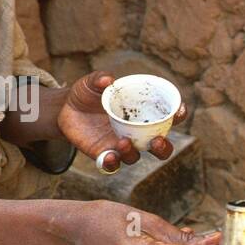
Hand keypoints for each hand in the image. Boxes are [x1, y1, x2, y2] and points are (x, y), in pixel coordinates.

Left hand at [56, 72, 187, 168]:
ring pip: (135, 157)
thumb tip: (108, 80)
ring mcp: (120, 145)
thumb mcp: (92, 82)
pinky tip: (109, 157)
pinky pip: (112, 165)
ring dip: (132, 152)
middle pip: (159, 147)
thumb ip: (100, 79)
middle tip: (157, 140)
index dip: (178, 115)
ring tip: (123, 142)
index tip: (179, 111)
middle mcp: (136, 133)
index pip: (168, 117)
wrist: (66, 108)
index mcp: (141, 113)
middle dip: (164, 147)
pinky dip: (112, 163)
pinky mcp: (103, 154)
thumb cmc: (87, 92)